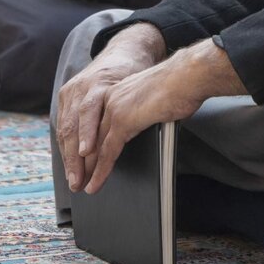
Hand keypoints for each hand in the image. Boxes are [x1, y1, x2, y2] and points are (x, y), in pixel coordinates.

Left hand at [83, 38, 245, 192]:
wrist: (188, 76)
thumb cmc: (179, 86)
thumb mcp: (151, 100)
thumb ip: (141, 113)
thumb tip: (145, 124)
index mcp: (114, 93)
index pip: (92, 125)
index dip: (85, 146)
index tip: (82, 163)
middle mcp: (109, 99)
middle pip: (88, 137)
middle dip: (81, 162)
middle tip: (76, 180)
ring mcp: (114, 109)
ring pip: (94, 147)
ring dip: (88, 170)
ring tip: (83, 186)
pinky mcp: (123, 120)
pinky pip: (108, 152)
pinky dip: (101, 171)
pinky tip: (95, 183)